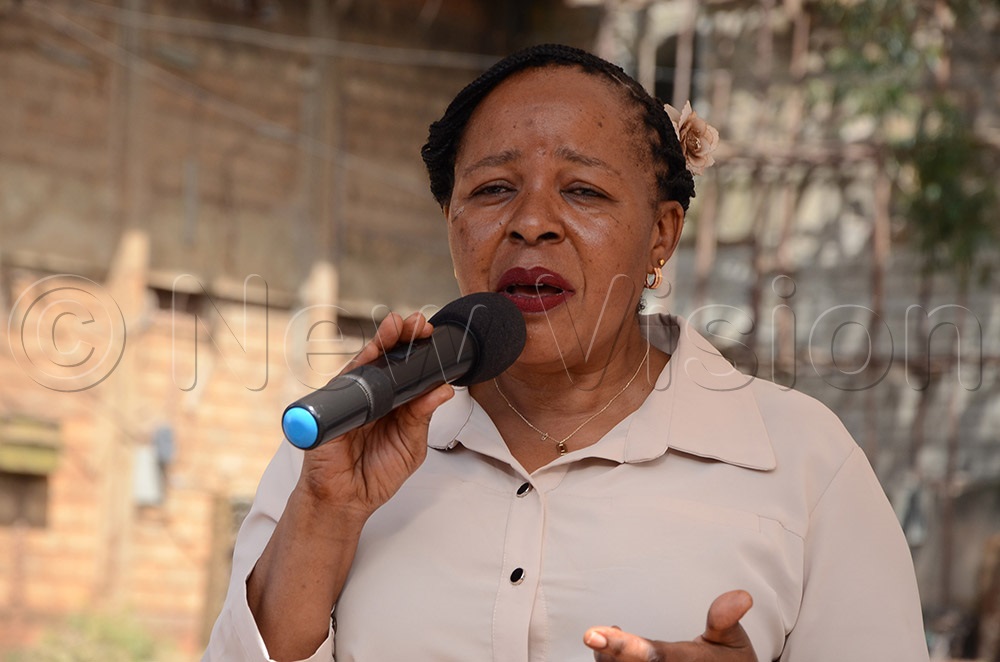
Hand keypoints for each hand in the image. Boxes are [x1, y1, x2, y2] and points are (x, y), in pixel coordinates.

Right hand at [295, 311, 454, 517]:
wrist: (346, 501)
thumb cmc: (376, 474)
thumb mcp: (411, 444)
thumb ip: (423, 416)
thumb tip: (445, 390)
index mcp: (393, 402)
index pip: (406, 369)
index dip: (418, 350)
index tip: (432, 334)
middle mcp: (371, 395)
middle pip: (385, 358)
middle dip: (400, 336)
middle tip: (417, 323)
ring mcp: (350, 397)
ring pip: (364, 362)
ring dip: (380, 342)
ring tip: (396, 325)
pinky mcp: (331, 406)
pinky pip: (345, 382)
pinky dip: (358, 366)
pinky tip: (372, 354)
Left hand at [583, 590, 757, 661]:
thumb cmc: (729, 661)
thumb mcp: (733, 641)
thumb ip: (725, 619)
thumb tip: (741, 596)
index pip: (650, 655)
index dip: (621, 646)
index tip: (593, 635)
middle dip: (607, 652)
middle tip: (593, 636)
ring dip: (606, 658)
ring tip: (602, 637)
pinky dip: (610, 661)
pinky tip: (608, 647)